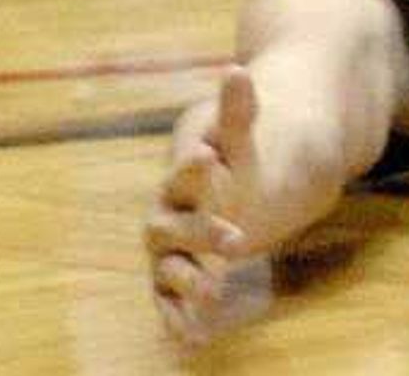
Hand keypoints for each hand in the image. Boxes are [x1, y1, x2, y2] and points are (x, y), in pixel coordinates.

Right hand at [147, 65, 273, 346]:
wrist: (222, 182)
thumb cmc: (229, 157)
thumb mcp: (240, 138)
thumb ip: (238, 113)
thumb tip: (237, 69)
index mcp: (182, 171)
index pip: (183, 169)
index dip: (192, 166)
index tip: (207, 159)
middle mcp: (168, 210)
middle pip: (173, 224)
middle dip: (201, 232)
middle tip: (237, 238)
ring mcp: (169, 246)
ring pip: (167, 266)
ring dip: (187, 281)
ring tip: (212, 293)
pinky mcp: (176, 274)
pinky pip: (168, 299)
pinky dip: (177, 317)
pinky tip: (192, 339)